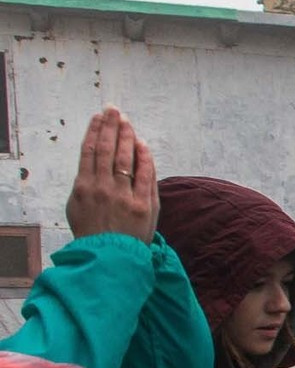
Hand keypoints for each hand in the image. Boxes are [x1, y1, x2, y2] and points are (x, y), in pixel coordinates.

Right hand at [65, 108, 158, 241]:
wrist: (110, 257)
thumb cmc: (93, 232)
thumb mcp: (77, 207)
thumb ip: (85, 184)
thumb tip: (93, 162)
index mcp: (83, 187)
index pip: (90, 151)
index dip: (95, 131)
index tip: (99, 117)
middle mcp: (102, 188)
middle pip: (107, 149)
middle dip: (111, 126)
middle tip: (114, 110)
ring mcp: (124, 196)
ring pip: (125, 158)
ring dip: (127, 137)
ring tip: (127, 122)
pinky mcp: (144, 204)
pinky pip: (145, 175)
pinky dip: (144, 157)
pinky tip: (142, 144)